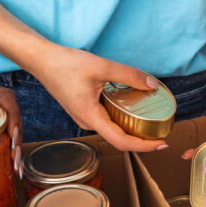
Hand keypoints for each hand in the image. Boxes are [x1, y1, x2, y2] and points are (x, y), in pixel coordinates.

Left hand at [0, 67, 22, 177]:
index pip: (5, 97)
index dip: (14, 116)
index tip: (12, 138)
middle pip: (11, 112)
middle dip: (18, 136)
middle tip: (15, 161)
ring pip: (6, 119)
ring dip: (14, 140)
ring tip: (14, 164)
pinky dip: (3, 139)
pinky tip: (3, 157)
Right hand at [30, 46, 167, 152]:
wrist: (42, 60)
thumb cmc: (66, 64)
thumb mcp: (102, 66)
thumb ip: (129, 75)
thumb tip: (152, 84)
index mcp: (91, 118)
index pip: (122, 142)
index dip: (144, 146)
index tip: (162, 143)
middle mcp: (88, 123)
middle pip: (120, 138)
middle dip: (142, 138)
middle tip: (163, 131)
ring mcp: (85, 118)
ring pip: (113, 128)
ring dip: (133, 127)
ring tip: (153, 120)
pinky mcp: (85, 111)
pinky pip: (107, 119)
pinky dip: (122, 117)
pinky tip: (133, 107)